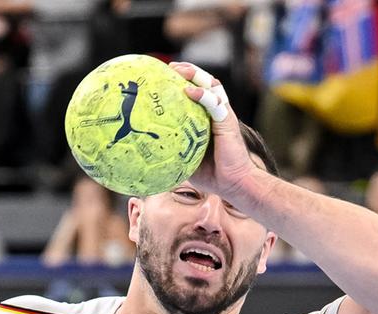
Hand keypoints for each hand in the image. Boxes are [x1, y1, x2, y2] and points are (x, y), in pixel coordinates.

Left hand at [170, 62, 262, 204]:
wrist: (232, 183)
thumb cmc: (211, 175)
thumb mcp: (185, 162)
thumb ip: (172, 153)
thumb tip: (145, 158)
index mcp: (207, 119)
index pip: (196, 94)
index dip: (183, 82)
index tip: (164, 77)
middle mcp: (216, 112)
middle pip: (204, 82)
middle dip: (188, 71)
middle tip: (170, 67)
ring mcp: (223, 114)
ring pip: (211, 86)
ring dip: (195, 75)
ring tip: (179, 70)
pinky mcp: (228, 121)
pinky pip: (214, 103)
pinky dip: (202, 95)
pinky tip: (189, 91)